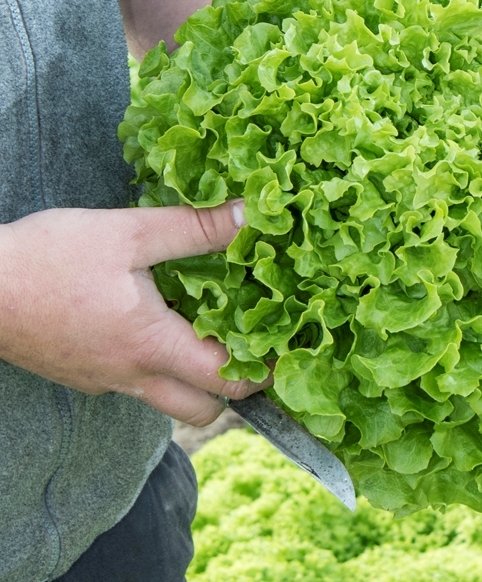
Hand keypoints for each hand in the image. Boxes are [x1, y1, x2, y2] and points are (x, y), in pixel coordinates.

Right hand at [0, 201, 269, 425]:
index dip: (266, 372)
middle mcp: (132, 377)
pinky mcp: (83, 374)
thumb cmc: (48, 260)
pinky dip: (163, 367)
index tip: (287, 352)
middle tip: (254, 348)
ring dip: (198, 379)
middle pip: (202, 410)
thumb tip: (249, 215)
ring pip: (169, 401)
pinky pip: (138, 384)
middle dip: (236, 390)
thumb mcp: (128, 234)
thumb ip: (192, 228)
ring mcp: (105, 381)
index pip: (228, 382)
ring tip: (213, 331)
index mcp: (152, 346)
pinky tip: (161, 324)